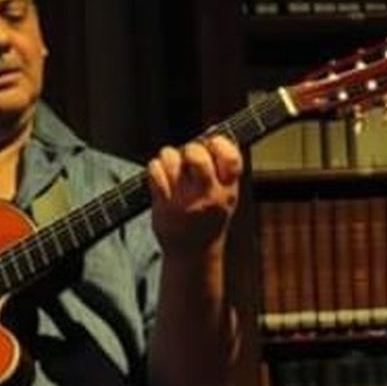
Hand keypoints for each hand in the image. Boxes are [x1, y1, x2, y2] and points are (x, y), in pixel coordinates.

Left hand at [147, 135, 241, 254]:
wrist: (193, 254)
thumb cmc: (208, 219)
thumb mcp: (224, 195)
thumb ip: (220, 167)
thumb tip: (212, 130)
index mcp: (228, 191)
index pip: (231, 158)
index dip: (220, 143)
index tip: (212, 143)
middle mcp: (208, 195)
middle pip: (197, 156)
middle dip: (190, 148)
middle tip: (188, 157)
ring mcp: (185, 201)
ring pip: (172, 159)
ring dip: (169, 156)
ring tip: (171, 165)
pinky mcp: (164, 205)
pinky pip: (155, 172)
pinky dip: (155, 167)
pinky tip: (159, 175)